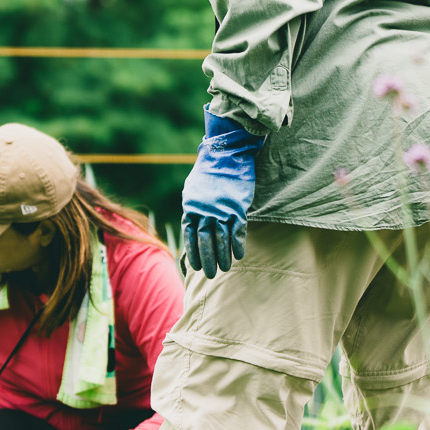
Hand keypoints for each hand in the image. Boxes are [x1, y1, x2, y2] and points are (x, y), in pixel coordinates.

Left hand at [179, 108, 263, 278]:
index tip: (194, 267)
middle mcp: (204, 212)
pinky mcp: (237, 207)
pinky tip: (239, 256)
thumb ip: (193, 209)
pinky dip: (238, 245)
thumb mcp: (192, 191)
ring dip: (223, 257)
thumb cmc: (208, 172)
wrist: (225, 154)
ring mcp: (221, 210)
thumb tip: (192, 226)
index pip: (189, 237)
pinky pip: (237, 231)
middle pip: (205, 242)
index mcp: (191, 208)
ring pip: (221, 240)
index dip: (192, 253)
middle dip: (207, 261)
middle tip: (210, 275)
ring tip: (224, 269)